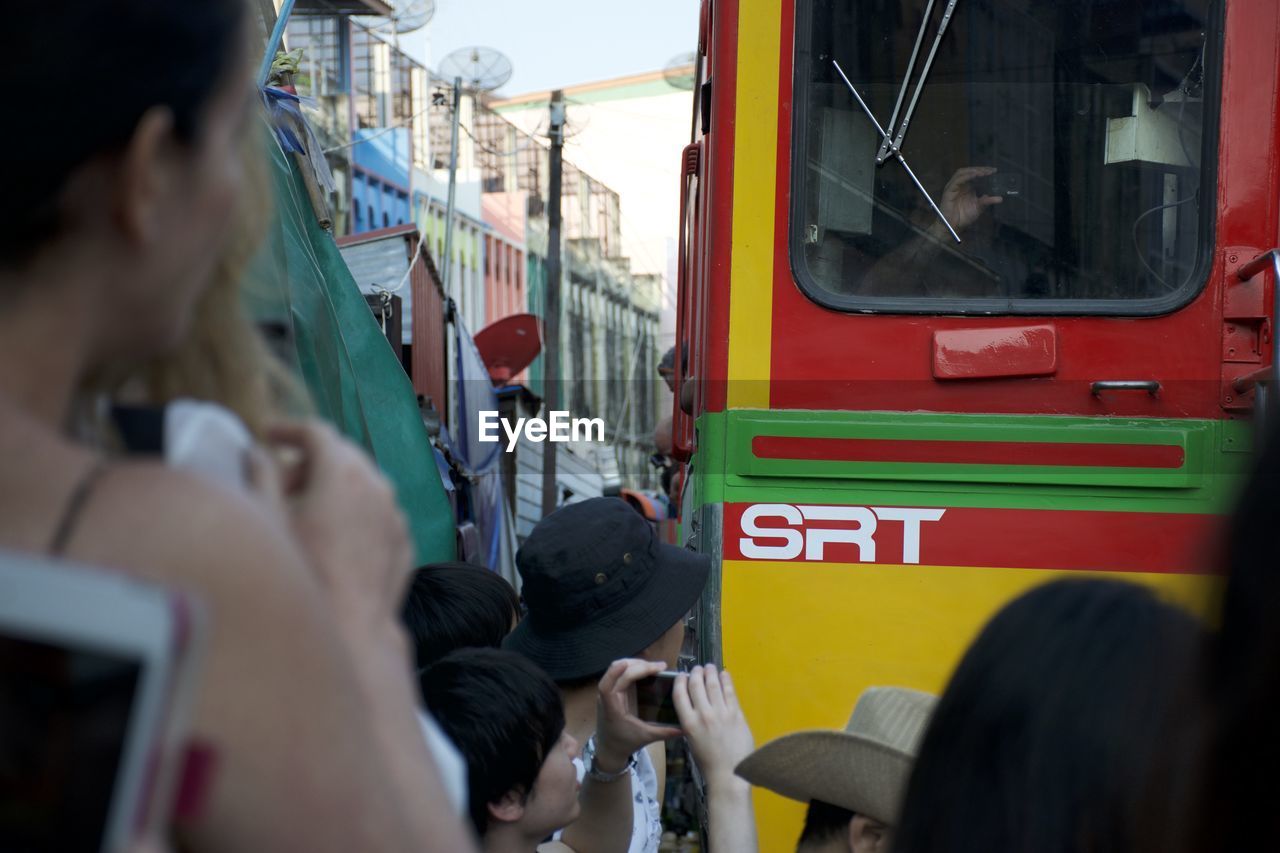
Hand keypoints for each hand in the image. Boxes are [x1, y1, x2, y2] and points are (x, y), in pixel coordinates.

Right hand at [263, 420, 413, 638]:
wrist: (350, 631)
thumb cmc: (302, 577)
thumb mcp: (269, 523)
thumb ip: (261, 477)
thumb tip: (255, 452)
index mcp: (343, 473)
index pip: (317, 432)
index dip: (288, 429)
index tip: (268, 435)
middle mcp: (377, 486)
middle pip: (342, 455)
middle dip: (309, 461)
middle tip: (280, 481)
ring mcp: (395, 514)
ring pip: (363, 484)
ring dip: (334, 486)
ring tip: (305, 511)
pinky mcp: (403, 541)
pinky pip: (376, 513)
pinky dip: (354, 512)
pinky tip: (333, 536)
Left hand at [594, 659, 681, 772]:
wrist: (610, 749)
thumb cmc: (625, 743)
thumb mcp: (646, 738)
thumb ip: (665, 732)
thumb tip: (684, 727)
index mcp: (612, 708)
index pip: (608, 686)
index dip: (617, 672)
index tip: (637, 665)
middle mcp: (607, 697)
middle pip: (616, 671)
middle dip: (638, 665)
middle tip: (659, 667)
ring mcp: (608, 692)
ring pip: (616, 669)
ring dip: (635, 664)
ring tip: (654, 667)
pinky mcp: (612, 690)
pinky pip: (619, 673)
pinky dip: (632, 668)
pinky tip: (645, 671)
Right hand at [672, 665, 753, 787]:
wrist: (729, 773)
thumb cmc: (708, 762)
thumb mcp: (691, 741)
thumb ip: (691, 722)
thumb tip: (694, 706)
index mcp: (688, 723)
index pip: (680, 694)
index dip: (680, 681)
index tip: (682, 675)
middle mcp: (703, 715)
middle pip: (696, 685)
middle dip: (696, 673)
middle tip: (698, 669)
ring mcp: (721, 713)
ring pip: (713, 684)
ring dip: (710, 672)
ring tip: (710, 667)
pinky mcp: (736, 714)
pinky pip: (730, 692)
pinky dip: (726, 680)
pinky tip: (724, 675)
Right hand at [934, 166, 1002, 234]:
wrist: (954, 226)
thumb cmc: (964, 217)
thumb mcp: (979, 208)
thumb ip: (987, 201)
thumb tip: (1000, 198)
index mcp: (967, 187)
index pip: (974, 174)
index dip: (983, 171)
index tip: (994, 171)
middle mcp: (960, 185)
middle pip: (968, 171)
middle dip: (980, 169)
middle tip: (990, 171)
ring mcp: (953, 187)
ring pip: (961, 173)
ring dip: (973, 171)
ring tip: (983, 172)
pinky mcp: (949, 191)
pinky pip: (957, 181)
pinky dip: (966, 176)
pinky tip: (974, 176)